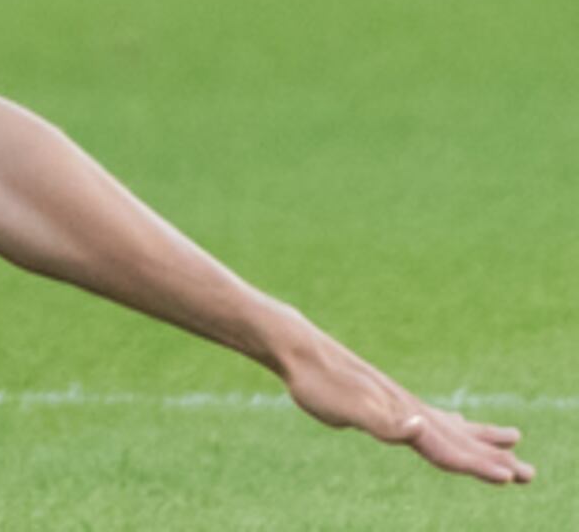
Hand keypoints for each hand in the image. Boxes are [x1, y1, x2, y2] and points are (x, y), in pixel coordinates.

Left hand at [278, 331, 533, 484]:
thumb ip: (385, 422)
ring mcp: (400, 402)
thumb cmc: (320, 383)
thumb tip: (421, 425)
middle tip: (531, 474)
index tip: (511, 478)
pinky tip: (453, 420)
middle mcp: (411, 409)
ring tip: (512, 440)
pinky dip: (450, 423)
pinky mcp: (384, 399)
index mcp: (406, 417)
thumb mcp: (348, 408)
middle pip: (461, 439)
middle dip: (494, 458)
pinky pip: (428, 416)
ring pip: (450, 425)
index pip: (450, 448)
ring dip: (481, 438)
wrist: (298, 350)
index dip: (479, 465)